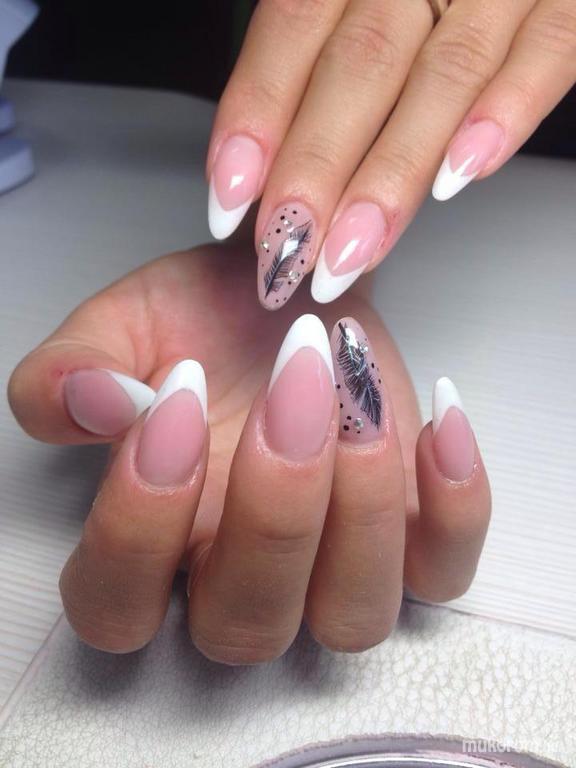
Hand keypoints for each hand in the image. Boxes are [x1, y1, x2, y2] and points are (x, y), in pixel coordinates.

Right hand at [9, 244, 489, 662]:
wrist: (286, 293)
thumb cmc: (202, 320)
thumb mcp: (121, 326)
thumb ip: (71, 370)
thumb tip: (90, 406)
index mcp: (152, 542)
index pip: (117, 608)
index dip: (141, 520)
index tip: (180, 393)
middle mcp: (239, 577)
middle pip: (247, 626)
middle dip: (276, 503)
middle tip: (295, 376)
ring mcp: (331, 567)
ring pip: (352, 618)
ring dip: (363, 506)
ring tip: (358, 389)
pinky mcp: (410, 538)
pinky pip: (444, 572)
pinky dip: (457, 508)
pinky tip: (435, 418)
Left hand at [207, 0, 575, 306]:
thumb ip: (324, 49)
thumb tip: (270, 156)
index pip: (294, 26)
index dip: (258, 113)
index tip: (230, 198)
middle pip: (361, 63)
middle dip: (317, 167)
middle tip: (286, 250)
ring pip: (444, 73)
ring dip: (394, 171)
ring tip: (352, 250)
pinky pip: (549, 47)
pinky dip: (508, 109)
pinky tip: (463, 175)